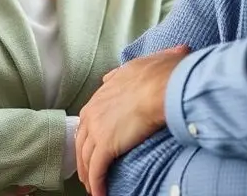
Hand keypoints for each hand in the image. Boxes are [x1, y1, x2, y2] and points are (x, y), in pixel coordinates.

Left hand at [76, 45, 189, 195]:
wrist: (164, 85)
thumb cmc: (160, 73)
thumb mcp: (141, 63)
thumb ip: (127, 70)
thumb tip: (119, 73)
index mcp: (103, 92)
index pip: (89, 117)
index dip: (89, 133)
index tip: (92, 144)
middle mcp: (95, 109)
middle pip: (82, 139)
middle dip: (83, 157)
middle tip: (87, 171)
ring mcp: (98, 127)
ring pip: (86, 157)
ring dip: (88, 175)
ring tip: (93, 187)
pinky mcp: (106, 145)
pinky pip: (97, 171)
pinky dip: (96, 185)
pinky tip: (99, 194)